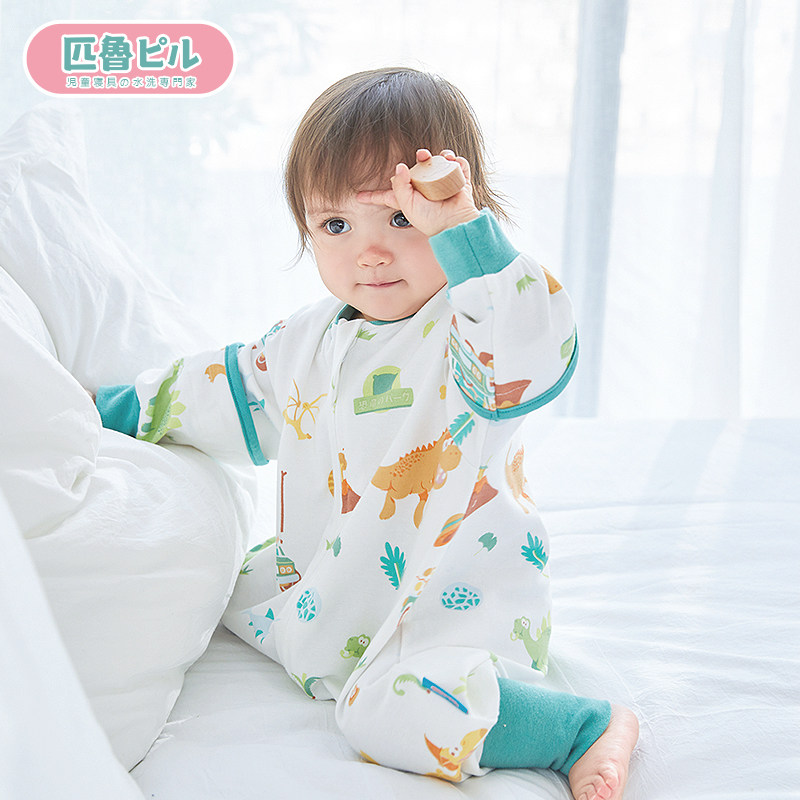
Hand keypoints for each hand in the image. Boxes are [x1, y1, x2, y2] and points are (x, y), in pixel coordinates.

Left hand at [357, 149, 479, 236]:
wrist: (453, 223)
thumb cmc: (429, 219)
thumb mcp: (407, 204)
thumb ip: (399, 186)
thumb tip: (401, 165)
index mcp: (408, 199)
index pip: (386, 195)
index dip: (372, 196)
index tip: (357, 196)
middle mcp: (424, 190)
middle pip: (417, 169)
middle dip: (419, 158)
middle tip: (421, 155)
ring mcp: (442, 185)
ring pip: (437, 163)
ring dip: (438, 156)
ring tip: (439, 156)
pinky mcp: (459, 182)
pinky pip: (457, 166)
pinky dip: (455, 160)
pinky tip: (451, 159)